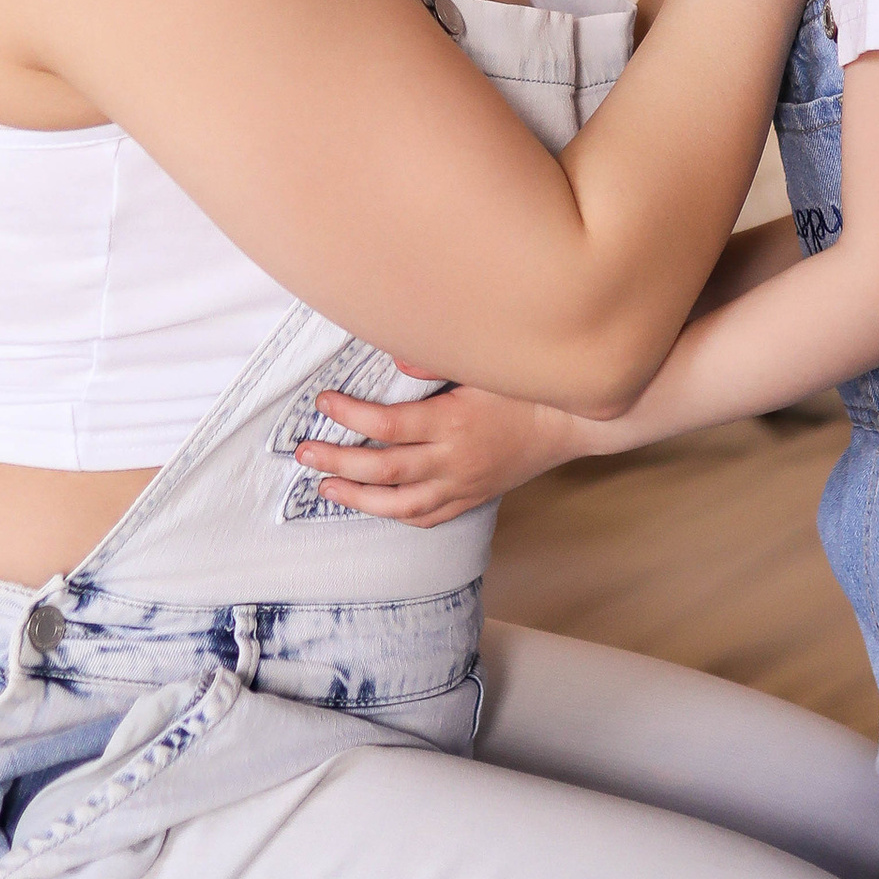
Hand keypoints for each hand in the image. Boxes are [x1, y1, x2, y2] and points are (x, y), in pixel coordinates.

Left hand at [294, 379, 594, 525]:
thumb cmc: (531, 387)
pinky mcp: (473, 496)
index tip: (323, 401)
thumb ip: (439, 362)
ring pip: (400, 504)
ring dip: (357, 498)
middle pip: (383, 469)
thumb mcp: (488, 364)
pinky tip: (376, 508)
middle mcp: (454, 460)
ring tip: (325, 486)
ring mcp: (463, 484)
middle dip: (337, 461)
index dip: (349, 416)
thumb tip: (396, 362)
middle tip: (303, 452)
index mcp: (454, 423)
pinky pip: (429, 516)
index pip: (388, 426)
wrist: (575, 422)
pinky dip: (398, 514)